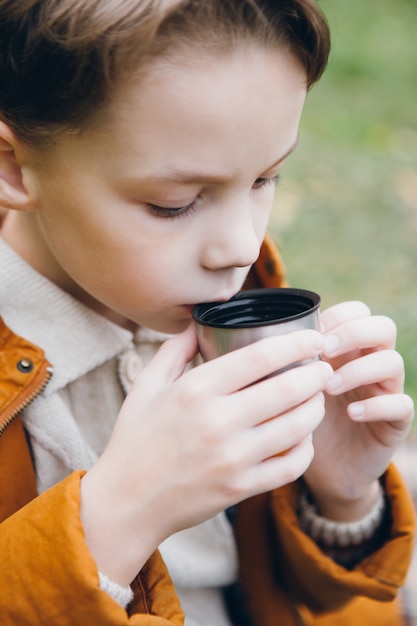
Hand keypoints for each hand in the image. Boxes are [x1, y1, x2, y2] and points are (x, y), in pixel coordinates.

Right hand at [80, 323, 331, 584]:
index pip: (261, 356)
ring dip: (316, 407)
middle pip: (288, 387)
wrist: (127, 502)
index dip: (297, 344)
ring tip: (318, 397)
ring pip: (297, 425)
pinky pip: (291, 465)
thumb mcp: (146, 386)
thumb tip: (198, 323)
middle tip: (326, 367)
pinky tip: (304, 436)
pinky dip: (306, 448)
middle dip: (317, 373)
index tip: (314, 338)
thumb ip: (174, 350)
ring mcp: (232, 457)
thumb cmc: (135, 439)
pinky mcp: (240, 488)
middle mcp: (217, 421)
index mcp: (195, 389)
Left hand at [304, 301, 413, 519]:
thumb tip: (248, 338)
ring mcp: (386, 390)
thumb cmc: (301, 419)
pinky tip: (351, 413)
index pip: (358, 312)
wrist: (322, 469)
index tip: (313, 333)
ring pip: (393, 361)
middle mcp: (370, 363)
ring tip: (329, 387)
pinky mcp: (395, 421)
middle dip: (354, 333)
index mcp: (347, 348)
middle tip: (326, 351)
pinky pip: (402, 404)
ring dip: (359, 370)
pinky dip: (377, 406)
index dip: (340, 315)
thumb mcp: (288, 387)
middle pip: (383, 327)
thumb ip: (283, 361)